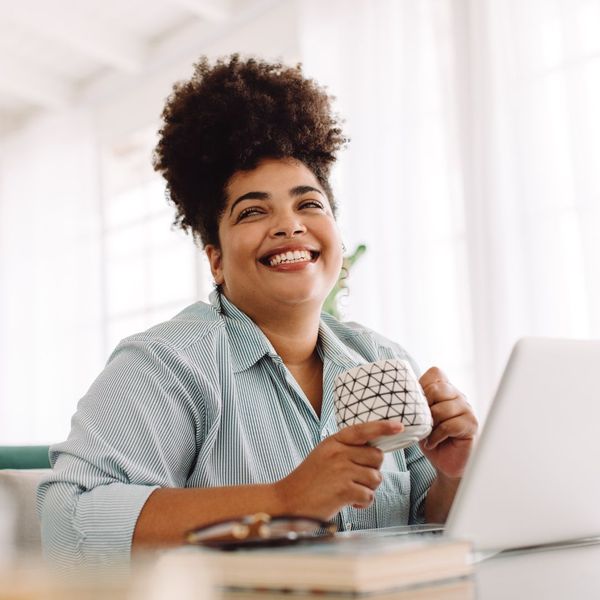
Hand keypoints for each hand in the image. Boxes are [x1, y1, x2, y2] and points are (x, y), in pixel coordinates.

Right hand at [274, 420, 402, 519]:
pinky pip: (369, 495)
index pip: (362, 430)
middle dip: (373, 470)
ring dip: (367, 488)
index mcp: (333, 441)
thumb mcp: (324, 455)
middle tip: (357, 479)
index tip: (399, 426)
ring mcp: (341, 471)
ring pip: (376, 477)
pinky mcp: (344, 490)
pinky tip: (348, 502)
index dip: (382, 427)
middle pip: (377, 457)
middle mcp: (338, 453)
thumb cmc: (309, 480)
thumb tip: (374, 452)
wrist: (288, 501)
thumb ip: (345, 450)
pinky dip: (362, 502)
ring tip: (350, 492)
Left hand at [419, 367, 477, 478]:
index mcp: (445, 389)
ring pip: (442, 409)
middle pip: (437, 389)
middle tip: (421, 422)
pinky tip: (433, 442)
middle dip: (423, 406)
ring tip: (427, 434)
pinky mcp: (471, 425)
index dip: (422, 385)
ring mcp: (467, 409)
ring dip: (429, 425)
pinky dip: (436, 436)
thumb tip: (397, 394)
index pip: (435, 373)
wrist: (444, 462)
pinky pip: (449, 426)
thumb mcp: (418, 416)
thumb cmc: (430, 437)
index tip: (416, 402)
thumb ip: (414, 402)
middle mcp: (458, 395)